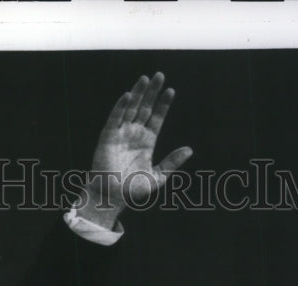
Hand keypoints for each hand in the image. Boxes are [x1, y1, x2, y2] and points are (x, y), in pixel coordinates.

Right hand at [81, 72, 192, 225]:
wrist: (113, 197)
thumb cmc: (133, 189)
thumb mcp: (158, 176)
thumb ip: (172, 163)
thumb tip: (189, 150)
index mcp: (147, 141)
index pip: (157, 117)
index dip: (164, 104)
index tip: (171, 91)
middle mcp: (134, 133)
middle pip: (145, 107)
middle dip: (152, 92)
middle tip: (160, 75)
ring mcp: (121, 133)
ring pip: (130, 108)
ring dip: (138, 93)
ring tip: (146, 78)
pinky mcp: (108, 137)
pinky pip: (115, 118)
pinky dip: (120, 106)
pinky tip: (129, 95)